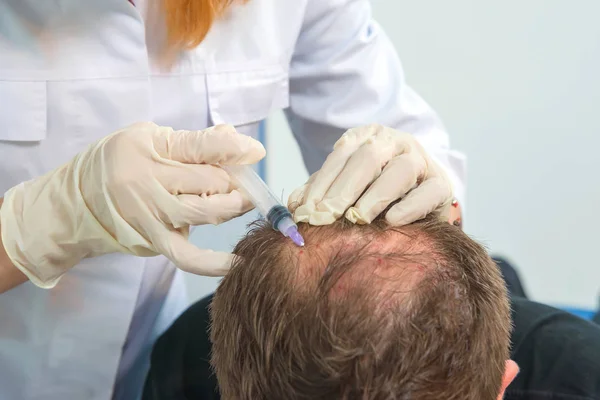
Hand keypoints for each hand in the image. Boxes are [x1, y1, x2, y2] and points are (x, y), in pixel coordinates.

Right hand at [0, 122, 264, 286]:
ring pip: (205, 213)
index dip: (233, 149)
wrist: (79, 199)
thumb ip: (199, 142)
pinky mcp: (152, 240)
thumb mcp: (153, 138)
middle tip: (240, 180)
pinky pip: (185, 255)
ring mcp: (149, 214)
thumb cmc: (123, 161)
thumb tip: (247, 148)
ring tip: (241, 201)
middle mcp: (147, 181)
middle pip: (209, 181)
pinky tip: (235, 262)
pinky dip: (211, 263)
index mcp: (149, 148)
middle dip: (234, 180)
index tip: (256, 152)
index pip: (200, 146)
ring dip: (232, 207)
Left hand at [288, 124, 452, 225]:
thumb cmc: (375, 192)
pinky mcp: (441, 183)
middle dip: (343, 190)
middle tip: (325, 216)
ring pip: (399, 171)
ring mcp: (420, 159)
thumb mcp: (345, 186)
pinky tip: (392, 220)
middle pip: (367, 159)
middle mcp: (394, 142)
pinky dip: (410, 206)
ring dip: (375, 196)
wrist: (421, 196)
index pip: (340, 156)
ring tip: (357, 218)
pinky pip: (428, 192)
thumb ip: (321, 192)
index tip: (306, 210)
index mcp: (367, 137)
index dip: (321, 183)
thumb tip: (295, 205)